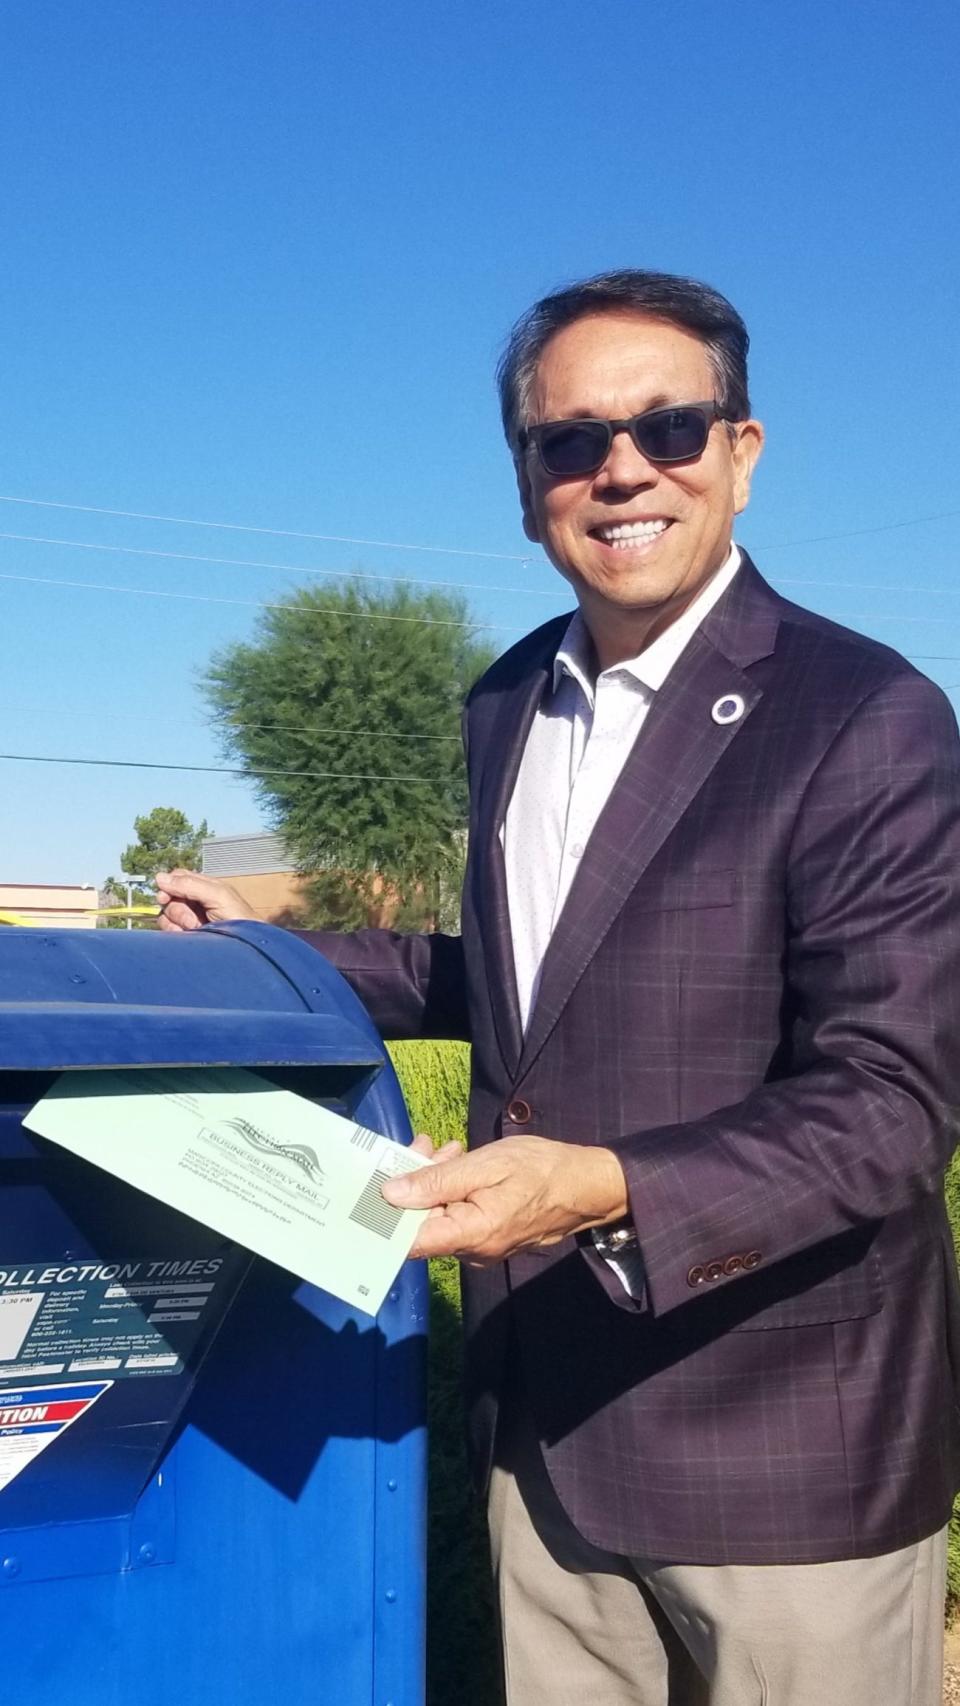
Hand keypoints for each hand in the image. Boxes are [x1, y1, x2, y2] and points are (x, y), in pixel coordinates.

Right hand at [155, 868, 257, 931]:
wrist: (245, 947)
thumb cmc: (239, 918)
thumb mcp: (217, 895)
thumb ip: (189, 884)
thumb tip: (159, 877)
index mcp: (204, 887)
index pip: (177, 878)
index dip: (168, 886)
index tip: (165, 897)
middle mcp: (194, 901)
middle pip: (169, 897)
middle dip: (178, 909)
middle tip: (192, 919)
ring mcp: (189, 919)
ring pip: (166, 915)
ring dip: (177, 922)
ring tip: (195, 929)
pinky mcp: (186, 935)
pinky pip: (168, 930)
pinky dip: (175, 933)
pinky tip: (189, 936)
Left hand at [382, 1135, 628, 1262]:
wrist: (587, 1184)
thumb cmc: (542, 1169)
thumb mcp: (487, 1164)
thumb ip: (438, 1180)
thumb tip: (391, 1193)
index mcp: (470, 1235)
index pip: (408, 1241)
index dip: (382, 1217)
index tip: (368, 1188)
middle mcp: (472, 1251)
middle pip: (421, 1224)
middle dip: (412, 1183)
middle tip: (422, 1144)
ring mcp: (480, 1247)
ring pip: (437, 1216)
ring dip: (433, 1181)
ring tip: (446, 1147)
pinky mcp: (487, 1237)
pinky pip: (456, 1216)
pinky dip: (450, 1189)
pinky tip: (458, 1160)